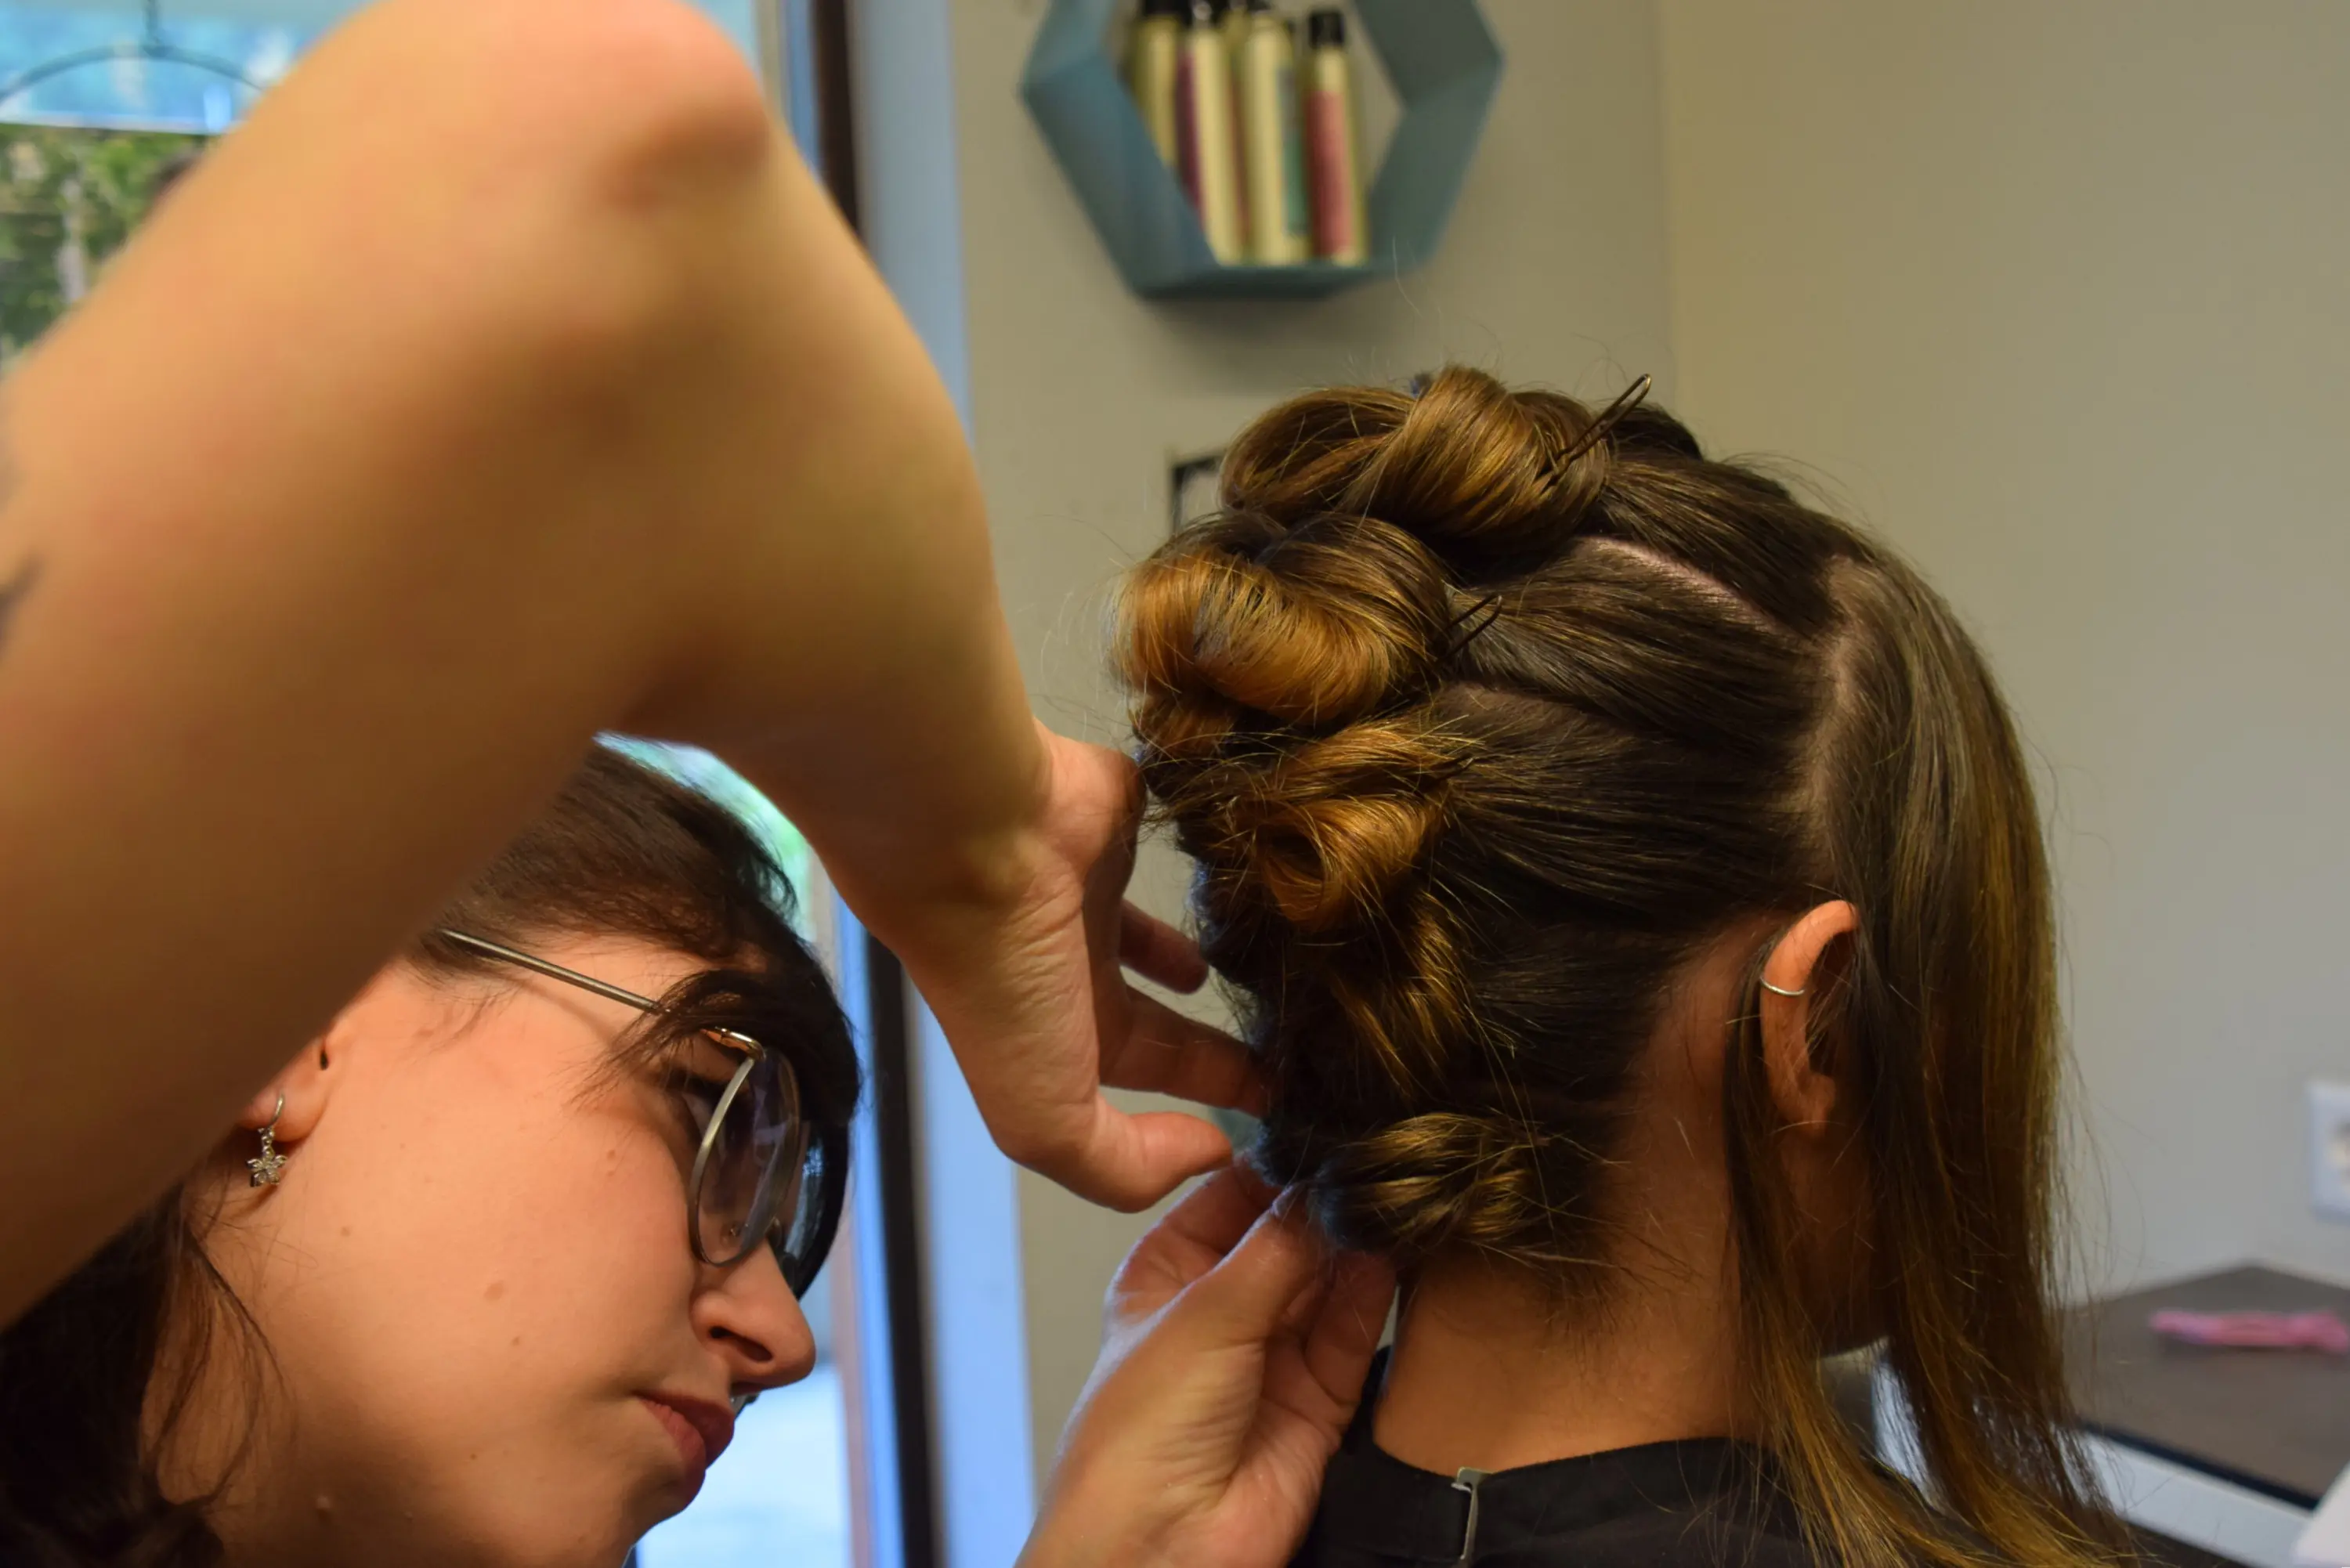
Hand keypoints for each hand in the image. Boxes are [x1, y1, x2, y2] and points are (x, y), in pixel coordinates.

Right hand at [887, 726, 1266, 1210]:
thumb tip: (1208, 1153)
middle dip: (1212, 1044)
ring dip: (1199, 963)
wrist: (978, 842)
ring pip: (1156, 940)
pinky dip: (1195, 873)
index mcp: (1051, 1036)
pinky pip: (1162, 854)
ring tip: (1260, 975)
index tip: (1274, 1100)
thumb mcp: (1047, 1120)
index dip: (1207, 1091)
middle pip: (1156, 1019)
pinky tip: (1241, 890)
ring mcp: (1086, 895)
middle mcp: (1065, 971)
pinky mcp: (1112, 825)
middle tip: (1289, 1050)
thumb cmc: (1006, 982)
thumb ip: (1123, 1167)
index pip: (1144, 1072)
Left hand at [1021, 1166, 1394, 1567]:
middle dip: (1327, 1202)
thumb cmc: (1136, 1438)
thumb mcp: (1203, 1315)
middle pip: (1288, 1234)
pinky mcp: (1321, 1397)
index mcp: (1168, 1272)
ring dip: (1359, 1240)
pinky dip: (1378, 1290)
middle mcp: (1222, 1308)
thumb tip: (1326, 1181)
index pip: (1233, 1194)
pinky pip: (1357, 1329)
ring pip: (1329, 1278)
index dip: (1278, 1165)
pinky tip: (1395, 1249)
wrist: (1160, 1551)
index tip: (1328, 1129)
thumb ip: (1276, 1247)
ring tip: (1393, 1196)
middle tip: (1374, 1160)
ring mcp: (1273, 1352)